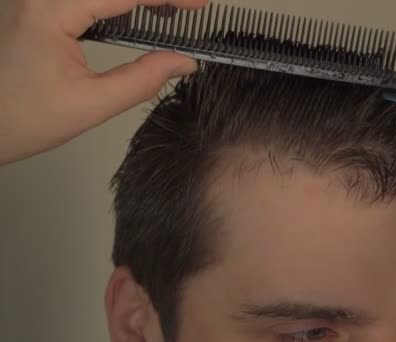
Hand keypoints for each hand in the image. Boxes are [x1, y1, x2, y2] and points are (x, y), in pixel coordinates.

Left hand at [0, 0, 207, 165]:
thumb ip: (142, 80)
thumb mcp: (90, 104)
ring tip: (172, 9)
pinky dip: (120, 2)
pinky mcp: (41, 6)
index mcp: (51, 10)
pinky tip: (139, 10)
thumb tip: (182, 62)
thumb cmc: (17, 117)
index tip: (200, 4)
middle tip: (191, 7)